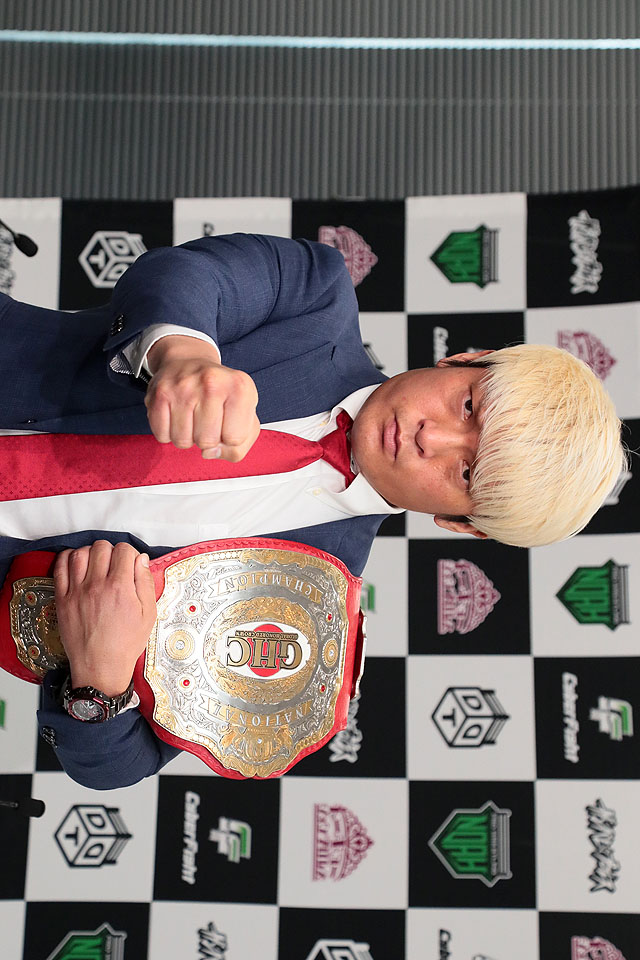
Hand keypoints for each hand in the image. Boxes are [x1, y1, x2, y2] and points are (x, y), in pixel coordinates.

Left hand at [54, 541, 156, 695]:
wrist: (100, 667)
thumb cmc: (124, 644)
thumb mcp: (148, 614)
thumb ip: (145, 582)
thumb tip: (141, 560)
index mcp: (120, 588)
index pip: (123, 550)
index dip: (129, 553)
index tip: (129, 562)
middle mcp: (97, 586)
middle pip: (101, 548)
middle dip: (111, 551)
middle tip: (114, 563)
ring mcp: (76, 592)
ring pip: (80, 553)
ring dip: (90, 552)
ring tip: (96, 562)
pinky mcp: (62, 599)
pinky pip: (59, 568)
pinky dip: (67, 558)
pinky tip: (75, 562)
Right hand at [145, 335, 259, 461]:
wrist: (188, 363)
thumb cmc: (220, 395)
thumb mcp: (244, 417)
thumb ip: (237, 448)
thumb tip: (209, 453)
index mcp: (241, 387)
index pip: (235, 439)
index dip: (229, 438)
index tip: (227, 421)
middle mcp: (212, 382)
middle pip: (208, 442)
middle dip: (207, 439)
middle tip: (207, 419)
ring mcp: (184, 386)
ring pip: (183, 441)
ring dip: (187, 437)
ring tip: (191, 417)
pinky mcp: (160, 393)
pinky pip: (162, 435)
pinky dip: (168, 433)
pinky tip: (176, 416)